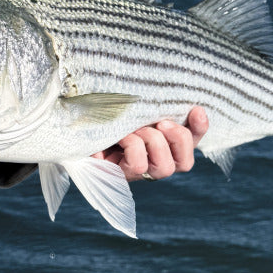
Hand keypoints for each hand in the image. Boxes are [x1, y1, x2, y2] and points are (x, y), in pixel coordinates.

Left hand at [92, 107, 208, 180]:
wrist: (72, 122)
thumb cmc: (108, 109)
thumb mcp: (133, 102)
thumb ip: (153, 100)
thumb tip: (182, 97)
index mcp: (165, 143)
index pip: (193, 141)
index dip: (200, 128)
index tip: (196, 109)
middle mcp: (156, 162)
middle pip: (184, 163)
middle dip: (176, 139)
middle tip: (160, 123)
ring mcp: (139, 172)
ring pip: (164, 168)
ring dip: (152, 143)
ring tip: (135, 130)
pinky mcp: (120, 175)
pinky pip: (137, 166)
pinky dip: (131, 148)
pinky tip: (118, 137)